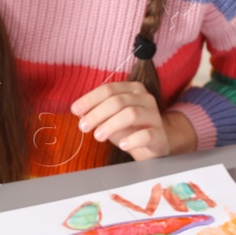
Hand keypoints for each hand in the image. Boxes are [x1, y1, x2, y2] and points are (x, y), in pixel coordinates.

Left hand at [71, 81, 194, 159]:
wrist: (152, 145)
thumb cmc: (128, 128)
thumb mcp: (109, 119)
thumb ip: (96, 113)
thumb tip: (80, 113)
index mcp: (132, 89)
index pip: (108, 89)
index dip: (90, 99)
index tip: (75, 110)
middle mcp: (145, 98)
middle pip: (118, 101)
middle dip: (97, 113)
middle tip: (83, 127)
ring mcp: (155, 116)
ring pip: (131, 114)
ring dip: (110, 125)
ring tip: (97, 136)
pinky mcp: (160, 135)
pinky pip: (146, 135)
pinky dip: (132, 139)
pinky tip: (122, 145)